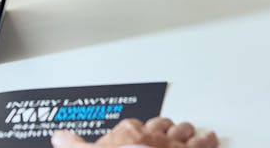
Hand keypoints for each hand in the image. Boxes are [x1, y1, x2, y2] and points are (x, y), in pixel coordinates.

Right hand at [50, 117, 217, 147]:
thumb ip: (74, 145)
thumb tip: (58, 137)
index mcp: (128, 132)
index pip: (131, 125)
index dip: (134, 131)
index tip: (132, 132)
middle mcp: (152, 135)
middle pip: (160, 125)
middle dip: (163, 127)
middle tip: (166, 128)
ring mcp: (172, 145)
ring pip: (182, 132)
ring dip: (185, 131)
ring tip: (189, 129)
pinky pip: (201, 144)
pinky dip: (207, 140)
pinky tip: (211, 137)